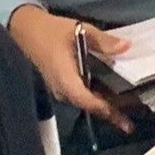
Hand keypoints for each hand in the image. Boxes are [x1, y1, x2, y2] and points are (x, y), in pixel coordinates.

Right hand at [10, 4, 135, 133]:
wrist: (26, 29)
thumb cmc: (51, 30)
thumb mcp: (79, 30)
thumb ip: (103, 41)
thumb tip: (126, 46)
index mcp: (65, 76)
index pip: (84, 98)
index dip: (102, 107)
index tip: (120, 114)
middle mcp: (62, 88)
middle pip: (87, 106)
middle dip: (108, 114)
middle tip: (129, 125)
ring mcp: (60, 89)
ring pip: (84, 103)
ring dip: (103, 109)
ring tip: (125, 118)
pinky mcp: (62, 86)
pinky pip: (80, 97)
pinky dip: (96, 100)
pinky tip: (111, 100)